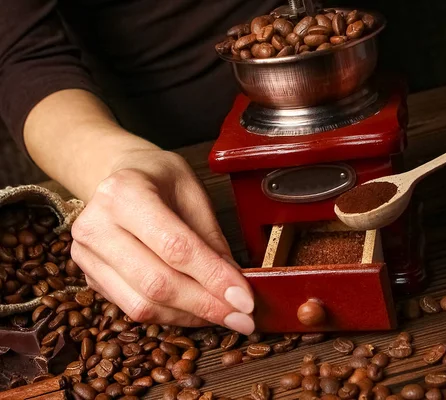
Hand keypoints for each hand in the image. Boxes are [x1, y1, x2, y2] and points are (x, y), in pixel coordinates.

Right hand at [70, 149, 255, 333]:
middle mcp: (96, 226)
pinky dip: (171, 315)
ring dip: (190, 316)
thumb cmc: (159, 179)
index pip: (175, 247)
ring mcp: (87, 255)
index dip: (213, 277)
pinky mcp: (90, 277)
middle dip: (205, 305)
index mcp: (125, 193)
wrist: (119, 176)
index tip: (244, 299)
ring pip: (143, 305)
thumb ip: (211, 239)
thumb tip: (234, 284)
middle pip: (156, 283)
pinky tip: (196, 309)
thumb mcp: (193, 193)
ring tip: (224, 314)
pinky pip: (134, 308)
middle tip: (242, 317)